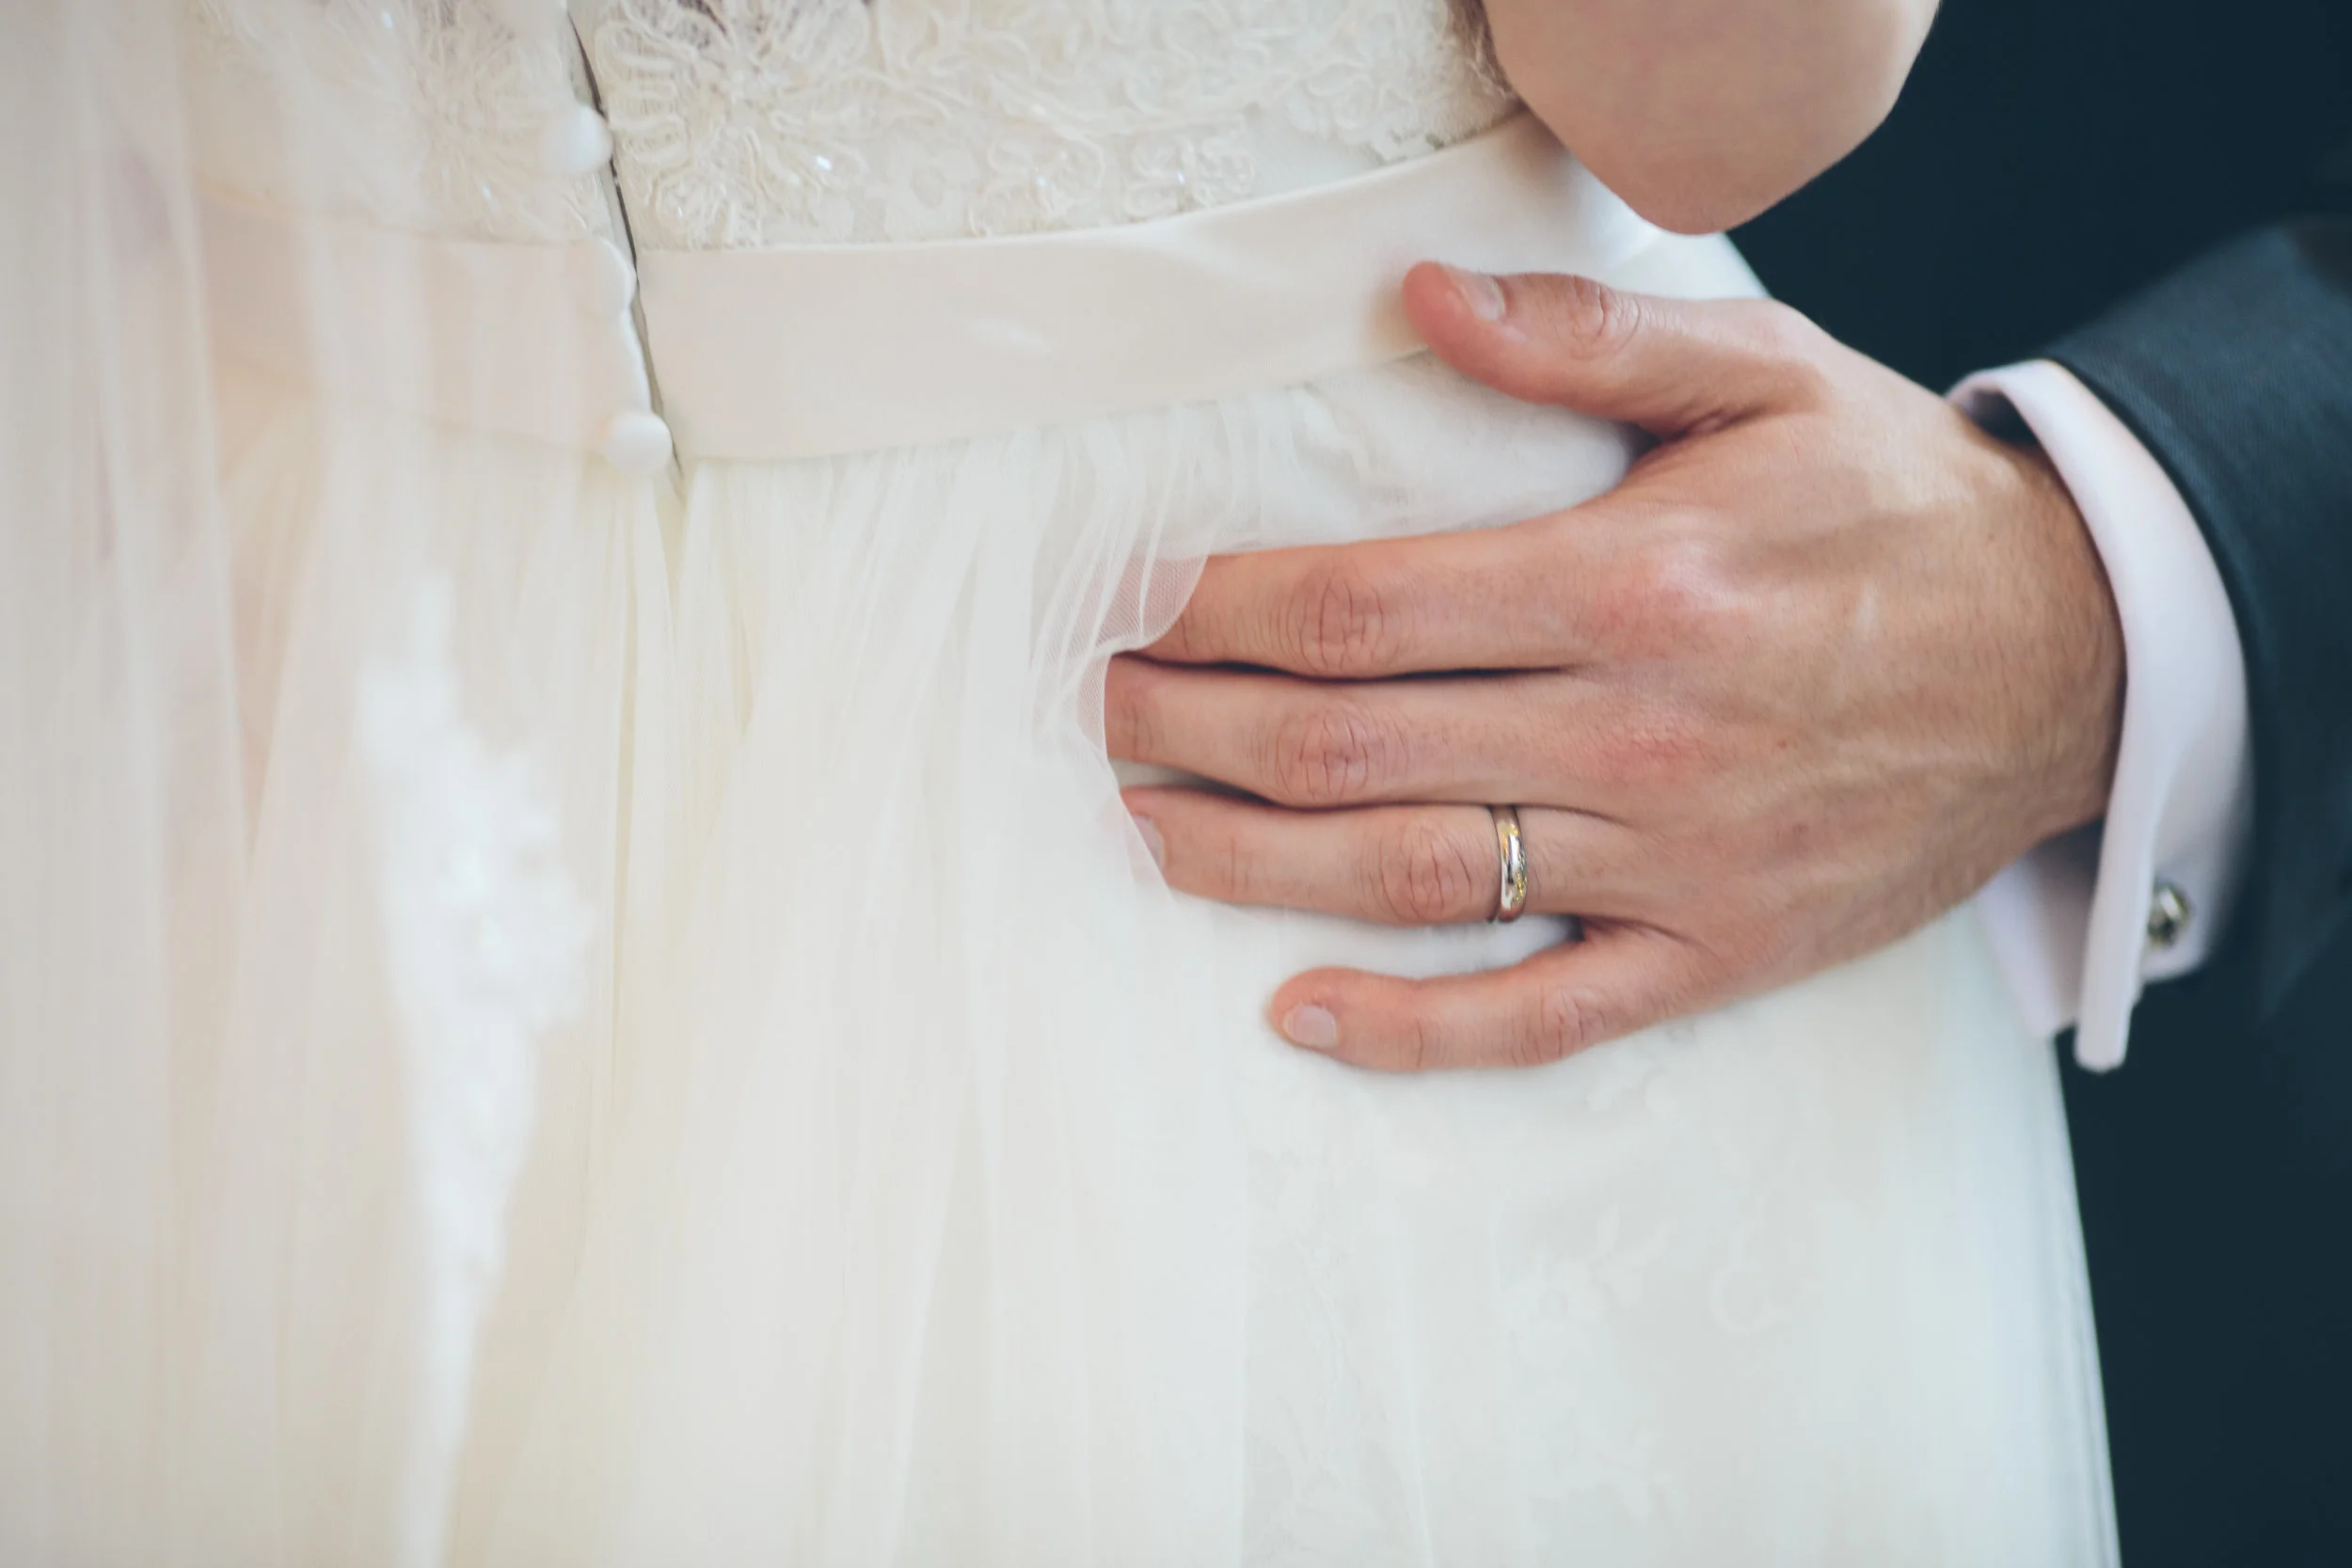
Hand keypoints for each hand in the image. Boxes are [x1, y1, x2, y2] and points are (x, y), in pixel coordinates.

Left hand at [1107, 265, 2124, 1071]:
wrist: (2068, 662)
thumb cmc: (1893, 511)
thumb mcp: (1769, 376)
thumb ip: (1588, 340)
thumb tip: (1418, 298)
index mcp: (1632, 583)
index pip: (1363, 608)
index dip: (1218, 610)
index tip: (1130, 601)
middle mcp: (1637, 730)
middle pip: (1349, 745)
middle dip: (1190, 727)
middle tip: (1089, 711)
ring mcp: (1673, 857)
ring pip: (1412, 878)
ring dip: (1246, 864)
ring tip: (1133, 829)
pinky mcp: (1712, 951)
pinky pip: (1542, 1015)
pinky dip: (1414, 1031)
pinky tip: (1295, 1016)